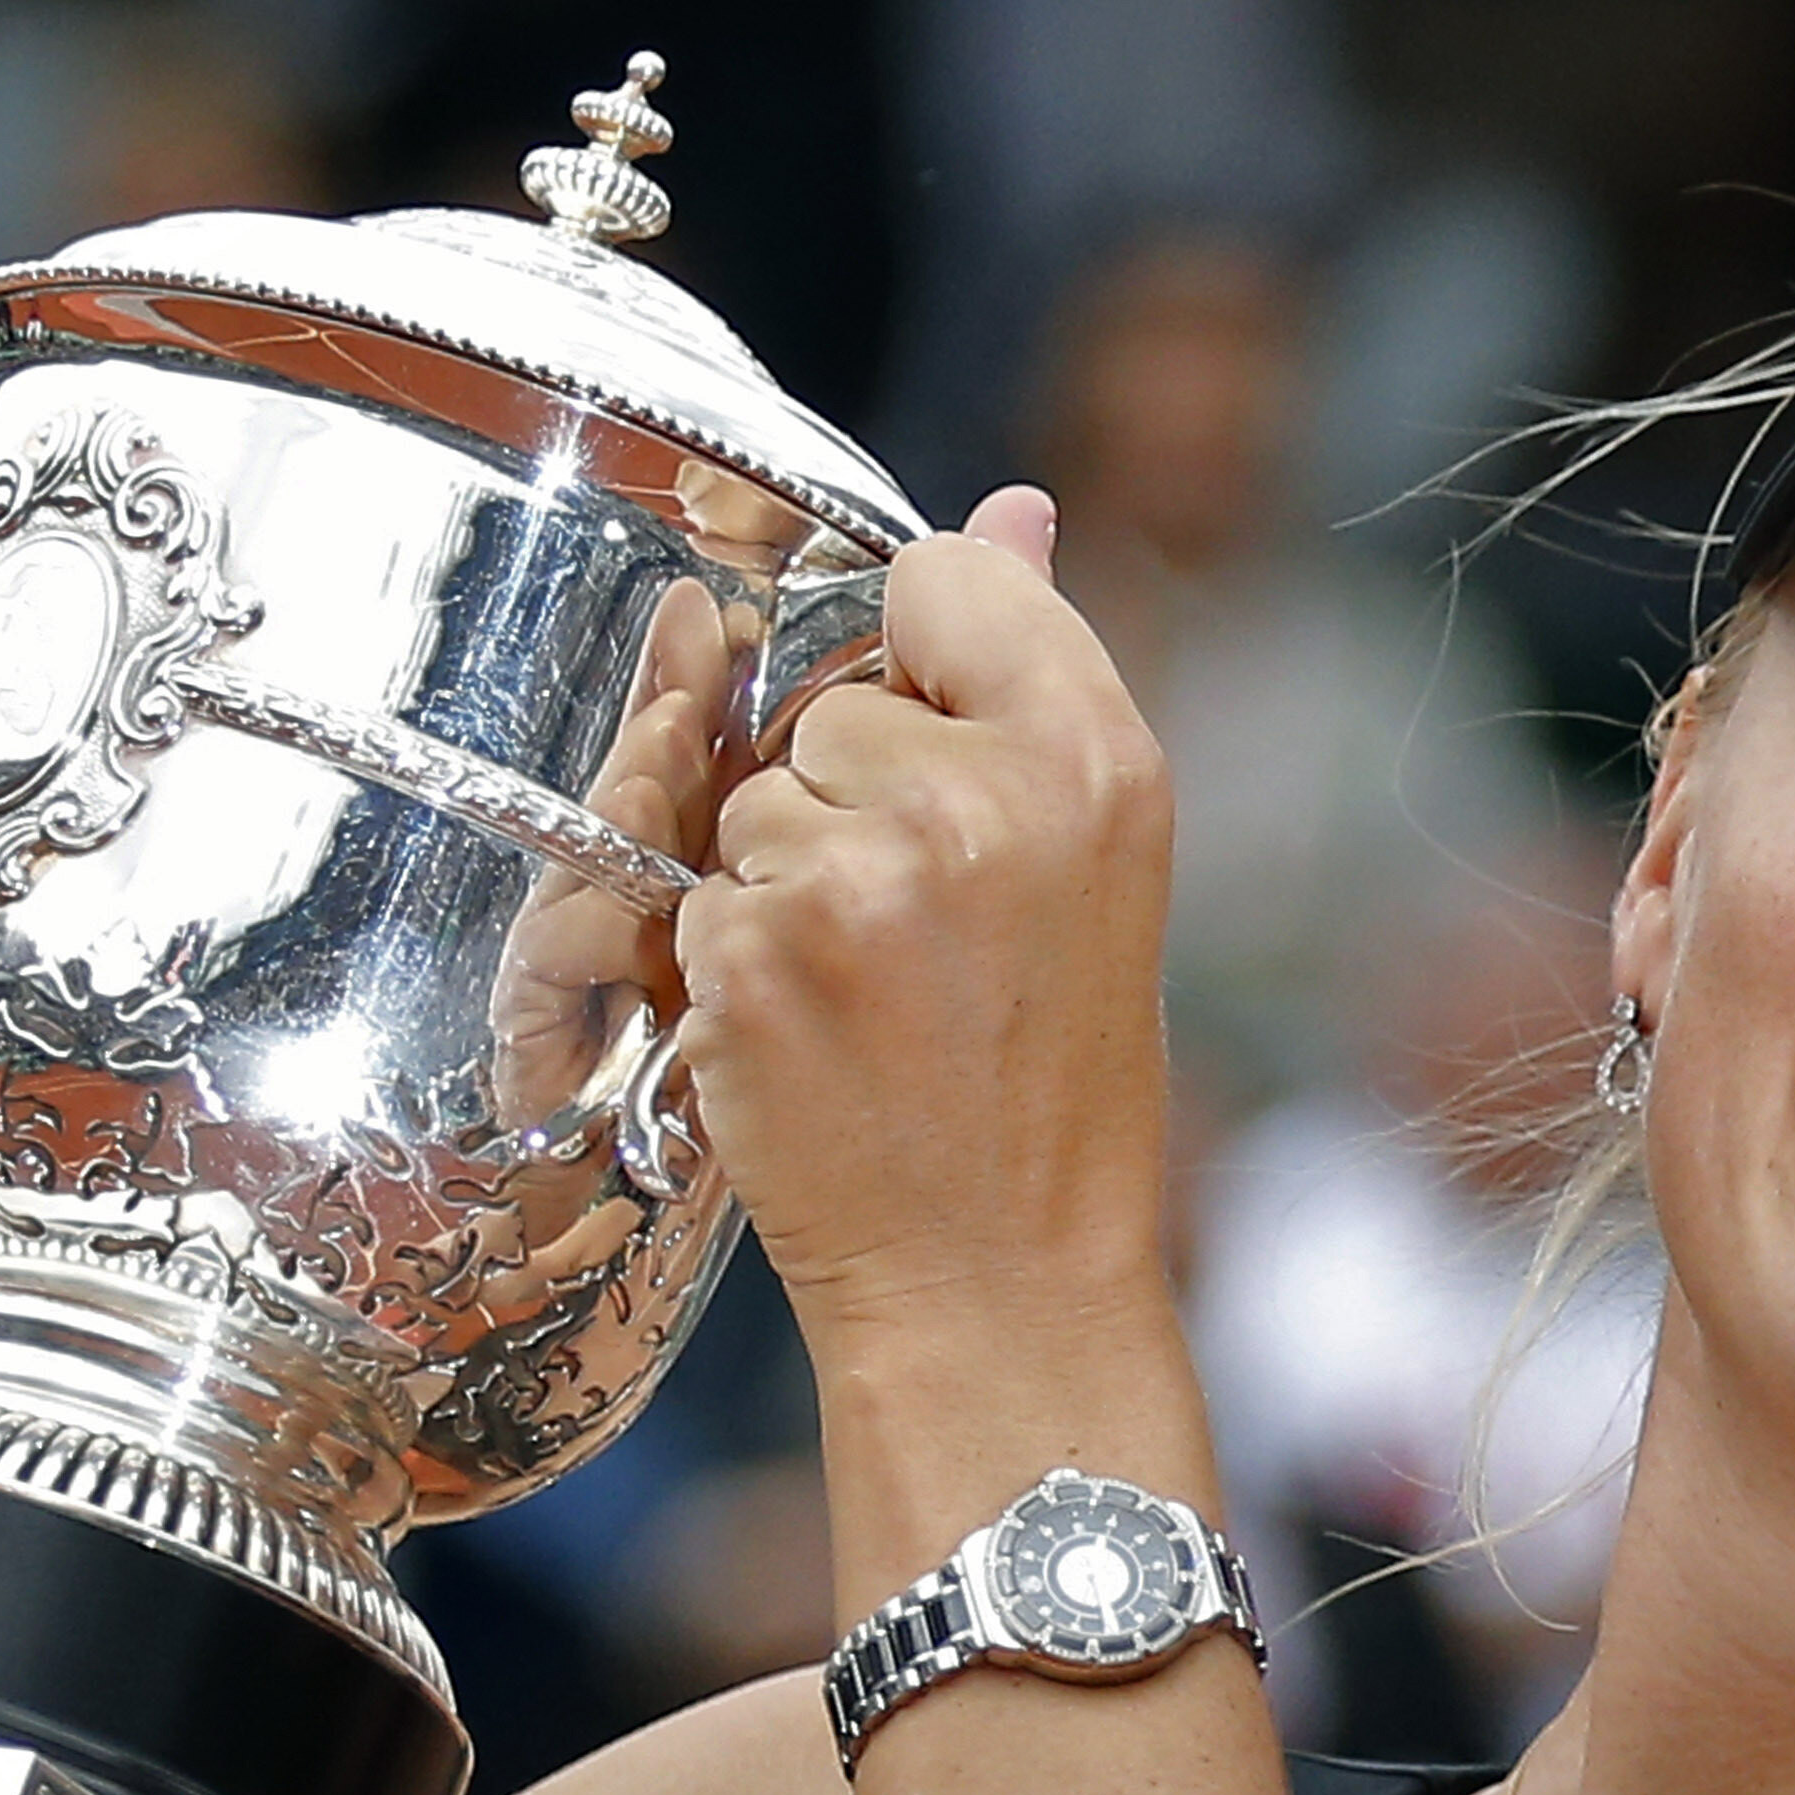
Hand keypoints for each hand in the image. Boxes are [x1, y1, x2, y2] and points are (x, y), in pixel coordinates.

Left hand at [673, 489, 1178, 1356]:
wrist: (998, 1285)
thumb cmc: (1047, 1086)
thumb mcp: (1093, 864)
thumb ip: (1033, 671)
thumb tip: (1011, 508)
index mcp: (1095, 755)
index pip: (948, 576)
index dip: (923, 662)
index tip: (948, 759)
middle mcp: (985, 796)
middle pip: (833, 699)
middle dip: (848, 800)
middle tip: (922, 937)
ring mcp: (861, 874)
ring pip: (754, 796)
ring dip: (781, 884)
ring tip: (870, 995)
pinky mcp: (757, 951)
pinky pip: (698, 890)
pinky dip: (731, 962)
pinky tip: (812, 1038)